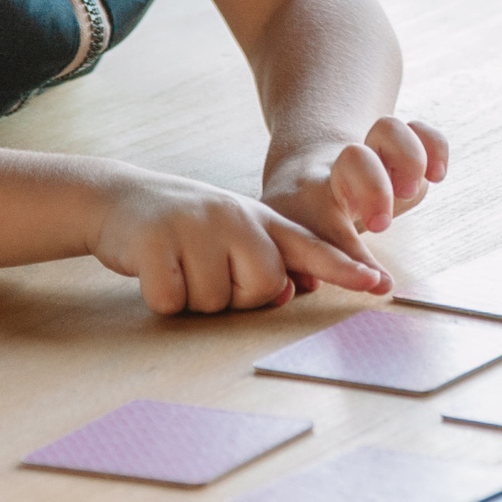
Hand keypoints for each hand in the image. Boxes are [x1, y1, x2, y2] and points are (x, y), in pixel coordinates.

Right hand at [93, 172, 391, 314]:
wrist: (122, 199)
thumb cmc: (188, 231)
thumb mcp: (235, 237)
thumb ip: (268, 262)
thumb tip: (287, 290)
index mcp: (260, 220)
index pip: (310, 247)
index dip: (344, 268)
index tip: (378, 284)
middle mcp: (235, 217)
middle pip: (263, 288)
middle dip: (236, 296)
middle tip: (208, 270)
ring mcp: (195, 226)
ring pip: (214, 302)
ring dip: (195, 299)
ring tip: (179, 265)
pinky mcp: (156, 242)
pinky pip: (172, 302)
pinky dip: (162, 298)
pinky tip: (155, 269)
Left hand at [264, 118, 448, 275]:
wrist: (305, 173)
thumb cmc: (304, 216)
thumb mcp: (301, 243)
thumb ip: (322, 265)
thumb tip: (347, 286)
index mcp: (312, 196)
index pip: (326, 223)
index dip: (354, 255)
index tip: (376, 282)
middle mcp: (343, 168)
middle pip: (357, 160)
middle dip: (376, 190)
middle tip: (382, 226)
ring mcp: (374, 154)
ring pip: (389, 130)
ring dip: (409, 157)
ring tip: (415, 189)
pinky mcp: (402, 147)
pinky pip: (421, 131)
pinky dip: (435, 145)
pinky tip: (438, 173)